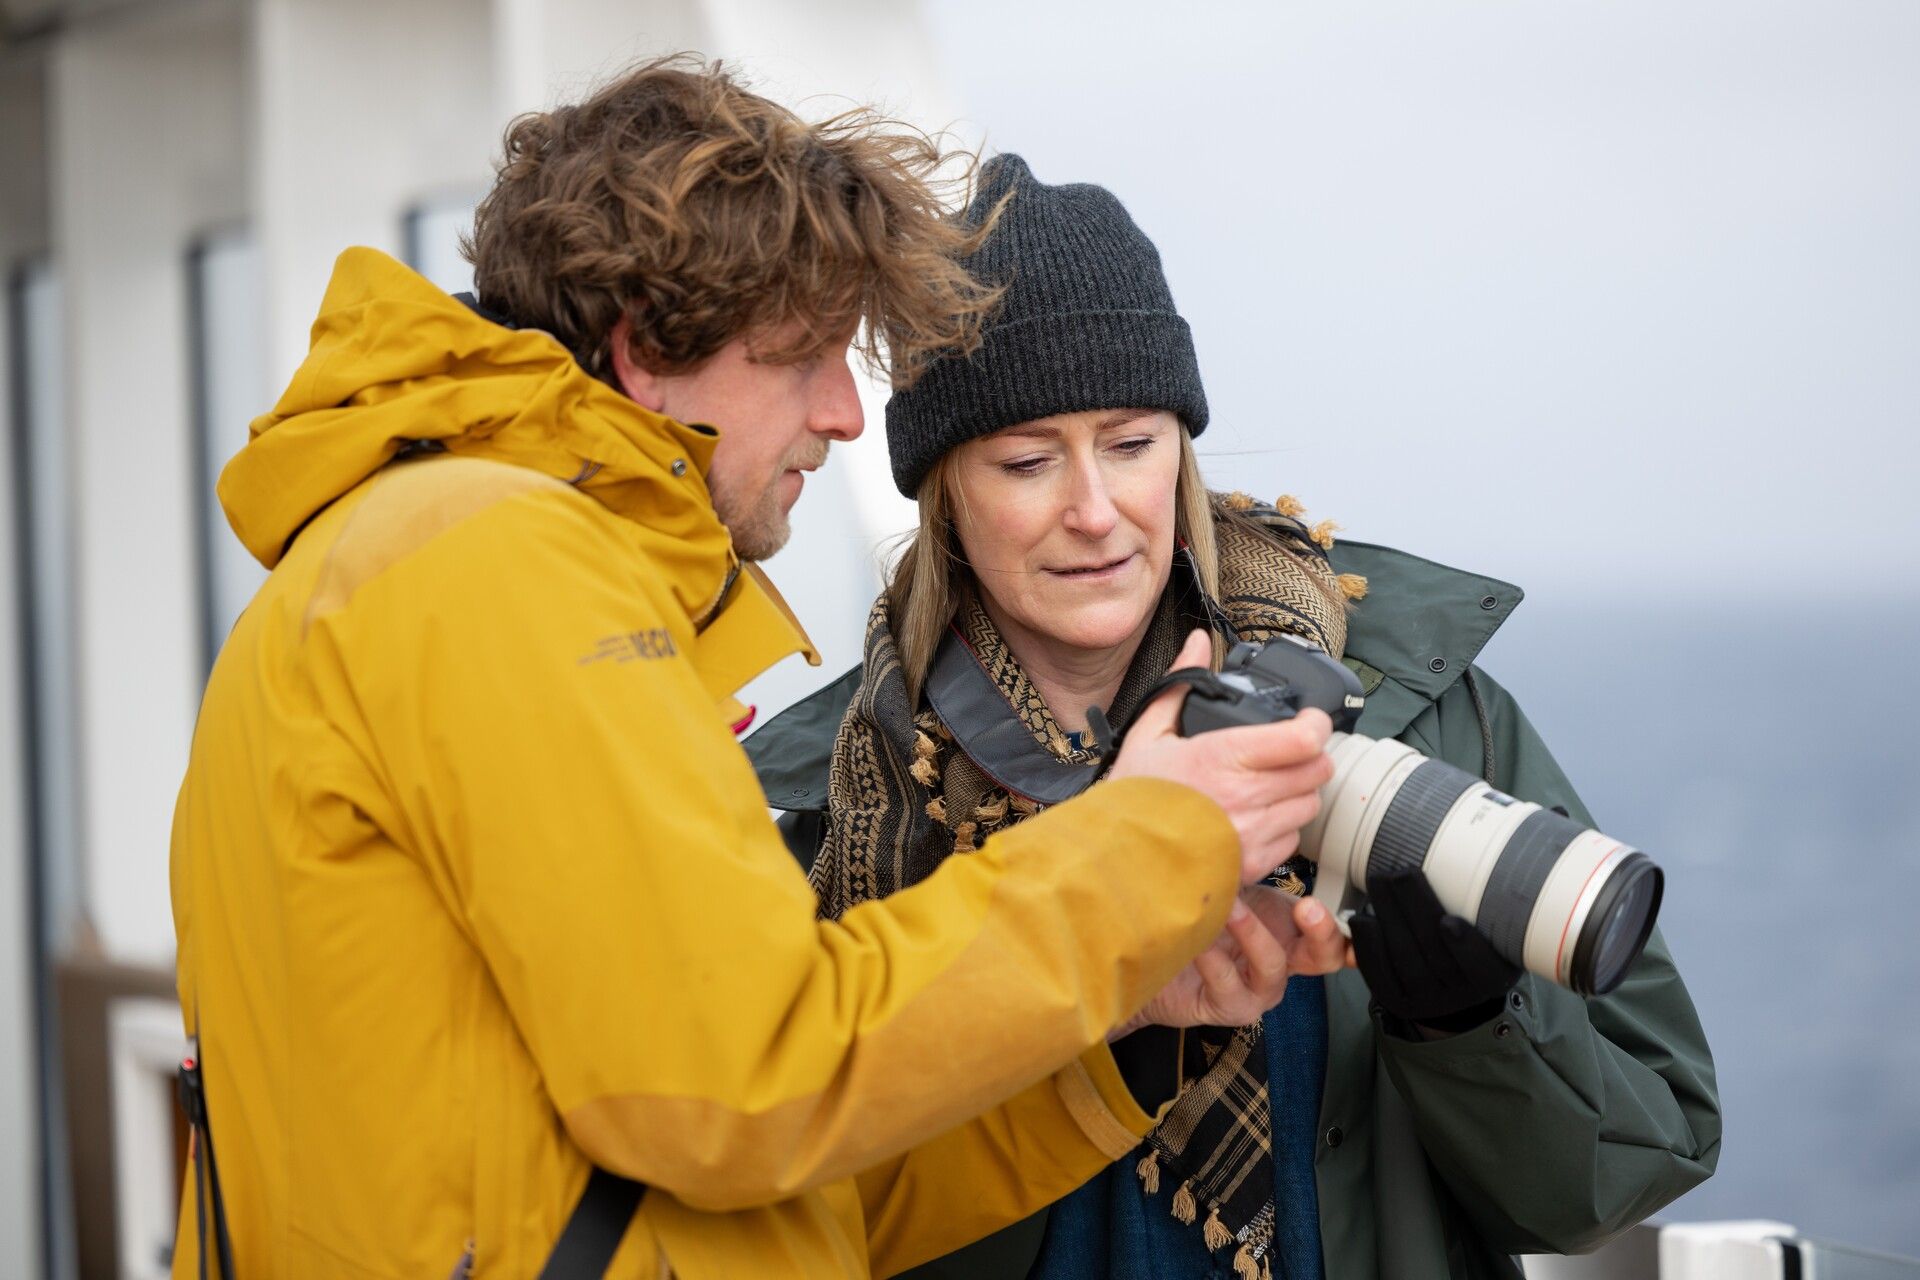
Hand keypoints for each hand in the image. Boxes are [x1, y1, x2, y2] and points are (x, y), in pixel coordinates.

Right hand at [1110, 629, 1334, 885]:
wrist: (1119, 859)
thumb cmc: (1134, 798)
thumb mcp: (1150, 732)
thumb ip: (1181, 683)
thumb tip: (1198, 643)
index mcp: (1224, 756)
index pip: (1303, 739)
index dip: (1316, 725)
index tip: (1310, 720)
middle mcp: (1247, 796)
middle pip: (1318, 771)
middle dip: (1310, 757)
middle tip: (1292, 752)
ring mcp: (1253, 833)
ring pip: (1309, 805)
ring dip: (1298, 792)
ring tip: (1271, 786)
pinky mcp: (1254, 864)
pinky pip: (1293, 840)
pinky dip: (1283, 827)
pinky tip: (1257, 818)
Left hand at [1110, 887, 1350, 1038]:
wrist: (1157, 964)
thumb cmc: (1197, 924)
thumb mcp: (1230, 889)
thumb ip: (1250, 867)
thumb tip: (1259, 825)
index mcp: (1290, 931)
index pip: (1334, 929)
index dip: (1352, 925)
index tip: (1354, 908)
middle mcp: (1282, 961)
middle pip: (1326, 955)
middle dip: (1323, 930)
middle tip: (1309, 905)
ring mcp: (1259, 988)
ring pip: (1273, 965)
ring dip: (1253, 932)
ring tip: (1231, 909)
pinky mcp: (1230, 1005)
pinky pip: (1228, 982)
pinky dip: (1214, 958)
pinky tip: (1200, 938)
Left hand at [1348, 869, 1519, 1032]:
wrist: (1450, 986)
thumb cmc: (1473, 940)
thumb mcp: (1494, 929)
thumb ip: (1486, 903)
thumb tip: (1472, 852)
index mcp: (1493, 977)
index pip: (1482, 968)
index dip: (1466, 948)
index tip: (1449, 921)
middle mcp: (1461, 996)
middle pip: (1436, 956)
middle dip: (1415, 910)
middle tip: (1399, 873)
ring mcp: (1427, 1001)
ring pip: (1405, 961)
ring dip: (1388, 916)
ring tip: (1379, 881)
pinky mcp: (1397, 1000)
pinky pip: (1379, 973)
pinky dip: (1368, 943)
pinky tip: (1362, 917)